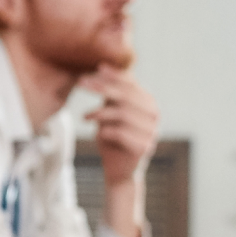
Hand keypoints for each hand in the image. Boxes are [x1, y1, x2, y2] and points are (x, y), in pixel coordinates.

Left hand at [78, 65, 158, 185]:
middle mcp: (154, 115)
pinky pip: (121, 133)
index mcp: (149, 103)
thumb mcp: (111, 112)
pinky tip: (98, 133)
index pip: (131, 84)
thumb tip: (103, 66)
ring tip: (85, 117)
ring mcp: (151, 132)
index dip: (113, 75)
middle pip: (125, 96)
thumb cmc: (113, 137)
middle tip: (81, 83)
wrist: (119, 170)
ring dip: (100, 113)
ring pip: (122, 113)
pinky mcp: (144, 148)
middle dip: (101, 87)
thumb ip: (112, 93)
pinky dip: (106, 130)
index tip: (95, 68)